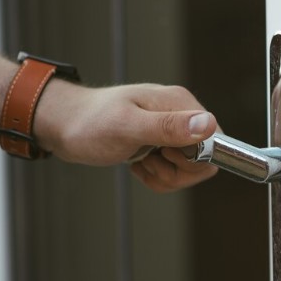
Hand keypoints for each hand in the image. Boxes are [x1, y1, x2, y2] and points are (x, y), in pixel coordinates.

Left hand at [35, 80, 218, 191]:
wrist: (64, 126)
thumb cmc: (90, 123)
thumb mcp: (128, 127)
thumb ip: (168, 127)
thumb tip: (208, 125)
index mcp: (180, 104)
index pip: (216, 141)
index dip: (195, 159)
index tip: (166, 156)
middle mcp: (180, 115)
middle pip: (204, 160)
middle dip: (177, 172)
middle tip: (148, 160)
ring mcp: (170, 131)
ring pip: (188, 170)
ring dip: (164, 176)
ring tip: (139, 161)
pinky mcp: (160, 145)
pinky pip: (173, 173)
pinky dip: (156, 177)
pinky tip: (137, 165)